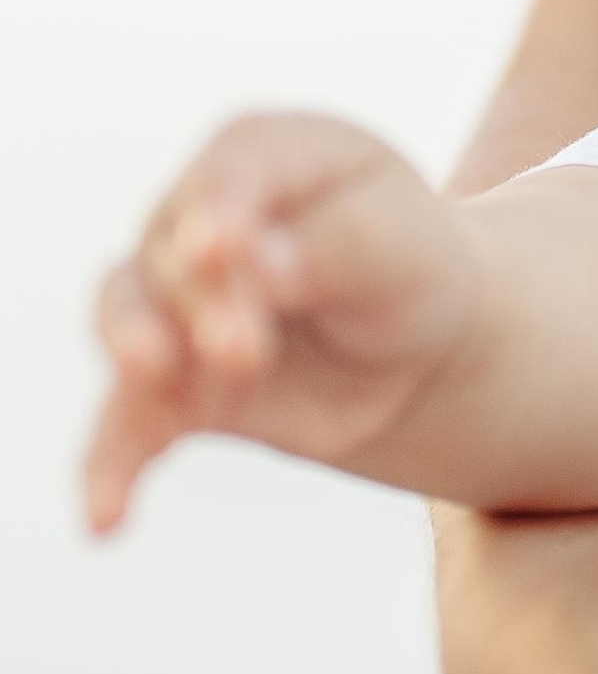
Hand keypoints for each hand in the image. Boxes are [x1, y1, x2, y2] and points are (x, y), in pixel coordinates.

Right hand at [88, 114, 472, 529]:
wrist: (416, 345)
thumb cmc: (409, 268)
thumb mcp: (403, 247)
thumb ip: (337, 247)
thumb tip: (252, 262)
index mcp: (264, 156)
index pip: (231, 174)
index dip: (220, 210)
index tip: (221, 247)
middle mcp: (195, 221)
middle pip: (175, 253)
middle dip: (204, 302)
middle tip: (245, 350)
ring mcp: (171, 302)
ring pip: (127, 320)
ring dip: (139, 352)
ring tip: (158, 377)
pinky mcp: (168, 387)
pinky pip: (126, 424)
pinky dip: (111, 467)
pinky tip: (105, 518)